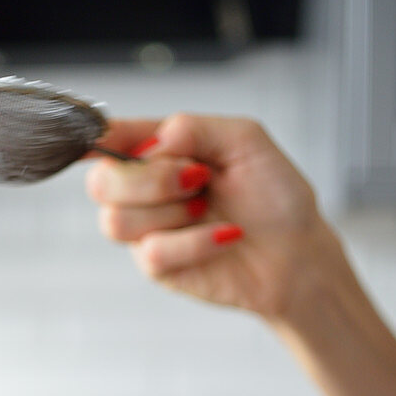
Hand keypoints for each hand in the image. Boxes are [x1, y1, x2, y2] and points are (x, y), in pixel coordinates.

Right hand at [86, 114, 347, 321]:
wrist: (298, 253)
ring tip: (208, 208)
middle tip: (197, 178)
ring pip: (116, 221)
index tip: (101, 137)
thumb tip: (155, 141)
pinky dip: (195, 242)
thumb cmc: (275, 197)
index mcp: (160, 152)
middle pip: (101, 182)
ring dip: (171, 211)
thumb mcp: (245, 140)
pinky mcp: (158, 268)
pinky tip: (224, 236)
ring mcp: (148, 231)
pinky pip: (153, 252)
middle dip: (149, 178)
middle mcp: (146, 191)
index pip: (112, 139)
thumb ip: (196, 127)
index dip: (96, 137)